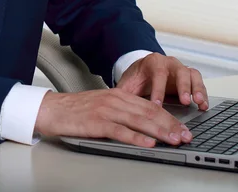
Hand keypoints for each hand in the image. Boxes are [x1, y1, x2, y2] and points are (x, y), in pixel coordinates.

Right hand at [35, 89, 192, 147]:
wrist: (51, 109)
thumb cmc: (76, 110)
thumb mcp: (104, 105)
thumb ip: (123, 111)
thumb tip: (145, 124)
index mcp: (120, 95)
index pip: (152, 106)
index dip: (170, 118)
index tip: (183, 128)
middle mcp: (117, 100)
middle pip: (151, 112)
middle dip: (171, 125)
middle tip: (186, 136)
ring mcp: (107, 110)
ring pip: (140, 121)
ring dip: (160, 132)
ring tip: (174, 140)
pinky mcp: (97, 122)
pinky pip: (121, 131)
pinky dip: (137, 137)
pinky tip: (148, 143)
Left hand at [116, 53, 208, 110]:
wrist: (142, 71)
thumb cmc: (136, 78)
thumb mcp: (127, 84)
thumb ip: (123, 93)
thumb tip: (113, 105)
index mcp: (153, 62)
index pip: (158, 74)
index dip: (158, 90)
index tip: (157, 106)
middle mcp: (170, 63)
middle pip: (179, 72)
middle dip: (183, 87)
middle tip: (185, 101)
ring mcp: (181, 69)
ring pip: (192, 75)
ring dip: (197, 89)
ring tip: (199, 103)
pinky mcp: (189, 78)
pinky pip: (199, 83)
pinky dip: (203, 94)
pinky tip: (203, 105)